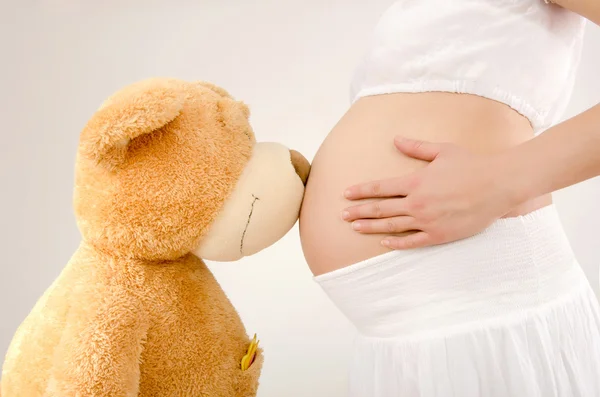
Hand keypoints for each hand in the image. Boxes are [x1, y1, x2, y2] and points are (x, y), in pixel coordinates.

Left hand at [342, 137, 519, 248]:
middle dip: (359, 211)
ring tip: (355, 228)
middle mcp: (417, 202)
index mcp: (416, 181)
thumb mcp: (442, 151)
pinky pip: (413, 241)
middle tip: (342, 215)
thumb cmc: (471, 164)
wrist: (498, 184)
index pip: (380, 188)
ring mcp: (428, 220)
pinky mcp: (439, 234)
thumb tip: (396, 139)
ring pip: (392, 226)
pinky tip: (383, 243)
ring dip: (371, 227)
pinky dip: (397, 243)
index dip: (361, 191)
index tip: (346, 194)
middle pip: (381, 209)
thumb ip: (416, 147)